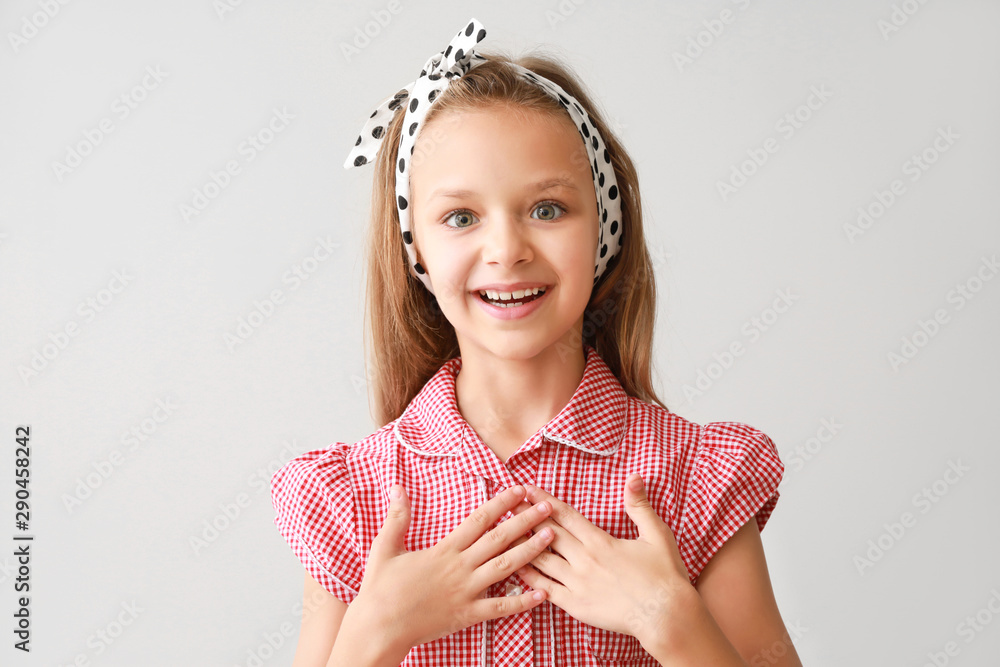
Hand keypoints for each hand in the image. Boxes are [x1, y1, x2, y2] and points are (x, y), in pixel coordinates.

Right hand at [350, 483, 555, 652]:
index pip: (479, 520)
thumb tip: (397, 488)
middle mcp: (460, 568)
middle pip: (499, 539)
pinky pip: (500, 607)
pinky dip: (523, 601)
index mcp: (444, 550)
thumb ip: (397, 518)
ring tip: (551, 538)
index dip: (501, 503)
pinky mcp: (467, 614)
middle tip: (547, 508)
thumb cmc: (380, 589)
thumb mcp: (385, 548)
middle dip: (525, 521)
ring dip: (530, 551)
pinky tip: (542, 593)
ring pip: (505, 568)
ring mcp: (466, 592)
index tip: (519, 490)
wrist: (379, 628)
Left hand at [508, 475, 692, 647]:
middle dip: (525, 516)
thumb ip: (640, 506)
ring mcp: (577, 583)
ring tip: (503, 533)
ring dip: (521, 544)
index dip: (543, 501)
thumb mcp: (657, 535)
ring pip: (542, 560)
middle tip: (505, 503)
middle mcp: (584, 560)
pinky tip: (516, 569)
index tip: (526, 489)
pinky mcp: (575, 605)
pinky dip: (530, 578)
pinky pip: (546, 589)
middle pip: (547, 533)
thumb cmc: (664, 575)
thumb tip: (635, 478)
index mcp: (600, 541)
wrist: (666, 615)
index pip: (565, 515)